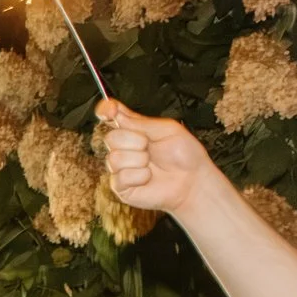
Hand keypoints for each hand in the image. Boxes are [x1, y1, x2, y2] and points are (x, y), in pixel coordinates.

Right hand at [96, 98, 216, 215]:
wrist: (192, 180)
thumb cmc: (185, 155)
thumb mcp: (168, 130)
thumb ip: (142, 123)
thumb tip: (118, 115)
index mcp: (134, 129)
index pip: (110, 115)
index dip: (105, 110)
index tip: (110, 111)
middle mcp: (124, 146)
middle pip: (110, 137)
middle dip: (134, 140)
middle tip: (150, 146)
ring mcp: (120, 167)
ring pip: (115, 158)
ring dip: (139, 160)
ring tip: (151, 164)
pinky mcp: (121, 186)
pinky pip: (121, 177)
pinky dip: (140, 176)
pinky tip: (148, 178)